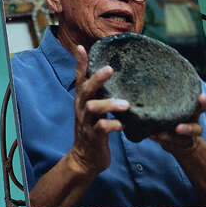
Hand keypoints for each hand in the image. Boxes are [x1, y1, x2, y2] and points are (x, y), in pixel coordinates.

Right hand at [67, 45, 128, 176]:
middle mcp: (82, 107)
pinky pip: (101, 128)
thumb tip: (116, 80)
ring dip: (109, 104)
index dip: (80, 63)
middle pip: (85, 89)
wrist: (85, 159)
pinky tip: (123, 125)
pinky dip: (112, 125)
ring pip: (93, 108)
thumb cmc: (94, 131)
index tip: (81, 47)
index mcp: (83, 100)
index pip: (80, 78)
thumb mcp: (95, 111)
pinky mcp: (93, 136)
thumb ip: (101, 96)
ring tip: (125, 104)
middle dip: (96, 78)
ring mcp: (86, 122)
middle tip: (110, 69)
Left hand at [152, 92, 205, 157]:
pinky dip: (159, 139)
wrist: (178, 140)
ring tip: (160, 134)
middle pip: (195, 129)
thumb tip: (151, 82)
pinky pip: (169, 144)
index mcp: (194, 113)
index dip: (204, 103)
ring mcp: (185, 138)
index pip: (203, 108)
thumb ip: (169, 97)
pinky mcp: (176, 145)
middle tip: (178, 128)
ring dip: (171, 137)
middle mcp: (192, 126)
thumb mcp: (175, 105)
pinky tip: (152, 135)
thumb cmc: (175, 116)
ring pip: (182, 140)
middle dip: (187, 129)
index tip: (201, 97)